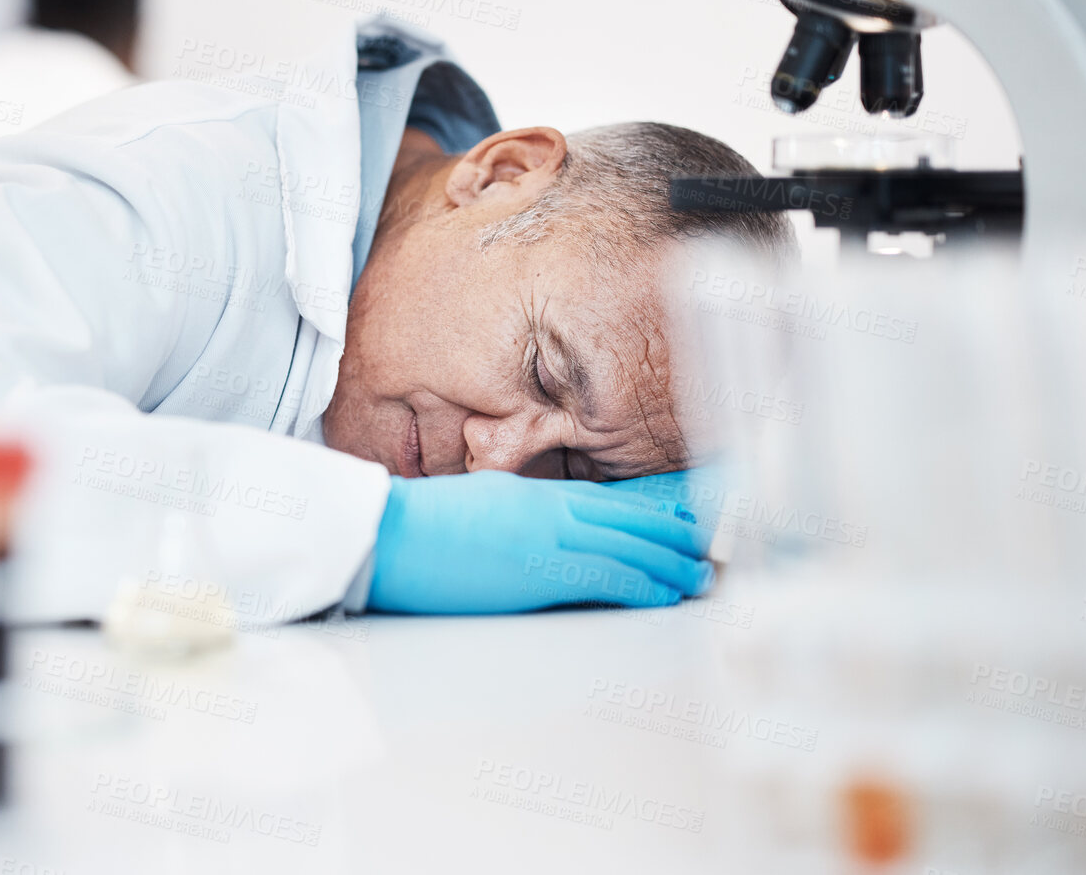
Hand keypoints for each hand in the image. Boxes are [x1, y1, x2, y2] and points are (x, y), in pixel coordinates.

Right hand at [368, 470, 714, 614]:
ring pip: (626, 546)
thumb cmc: (410, 528)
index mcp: (526, 494)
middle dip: (668, 535)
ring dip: (667, 562)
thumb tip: (525, 532)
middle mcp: (544, 509)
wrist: (383, 534)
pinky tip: (664, 590)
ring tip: (697, 574)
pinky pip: (607, 576)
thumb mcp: (468, 508)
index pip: (599, 501)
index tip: (672, 519)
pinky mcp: (540, 571)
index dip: (642, 512)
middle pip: (623, 520)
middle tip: (702, 546)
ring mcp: (545, 538)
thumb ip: (506, 516)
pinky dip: (642, 582)